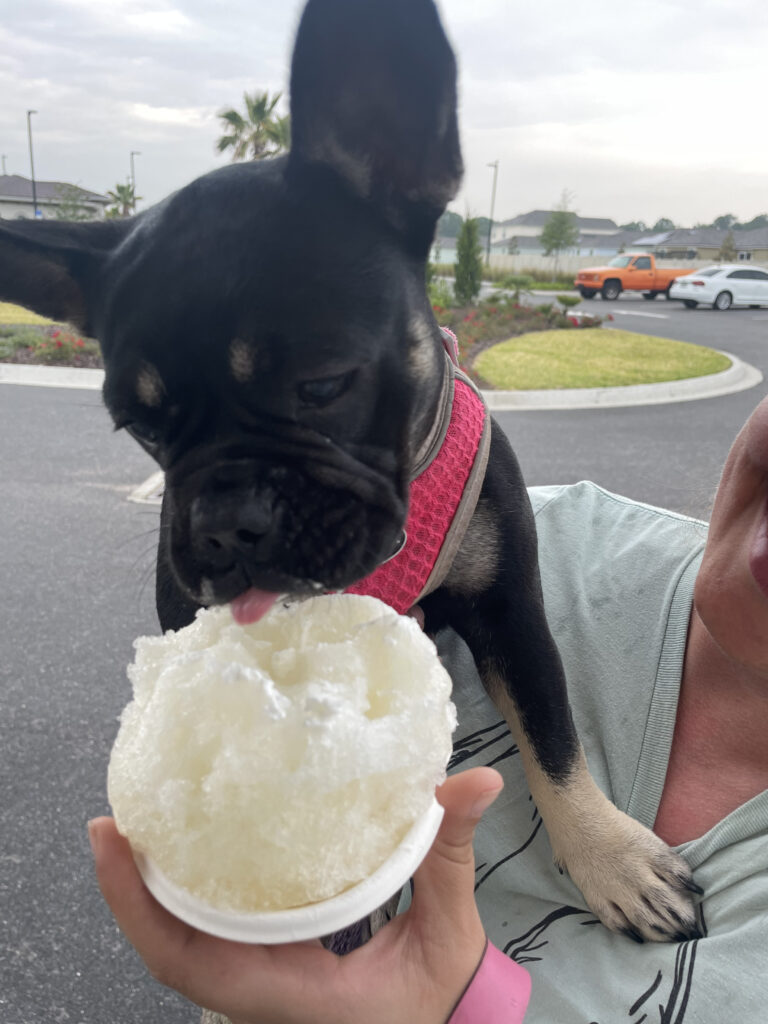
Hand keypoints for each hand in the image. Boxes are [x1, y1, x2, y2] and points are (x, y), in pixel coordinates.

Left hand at [89, 766, 502, 1023]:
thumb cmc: (437, 996)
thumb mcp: (448, 931)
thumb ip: (449, 855)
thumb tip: (478, 779)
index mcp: (289, 992)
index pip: (189, 959)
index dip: (138, 906)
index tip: (111, 844)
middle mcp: (259, 992)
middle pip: (169, 947)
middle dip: (131, 888)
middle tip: (116, 820)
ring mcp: (259, 983)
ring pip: (185, 942)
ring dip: (153, 890)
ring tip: (143, 823)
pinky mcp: (269, 967)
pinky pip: (210, 936)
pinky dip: (186, 897)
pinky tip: (188, 851)